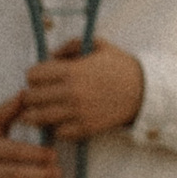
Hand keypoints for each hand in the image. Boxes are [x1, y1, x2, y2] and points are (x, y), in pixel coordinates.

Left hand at [10, 37, 143, 142]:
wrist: (146, 90)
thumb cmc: (121, 66)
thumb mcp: (98, 45)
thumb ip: (71, 45)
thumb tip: (51, 55)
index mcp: (71, 71)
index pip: (32, 75)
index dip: (34, 75)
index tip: (41, 78)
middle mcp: (71, 93)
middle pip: (31, 98)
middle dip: (32, 95)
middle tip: (40, 96)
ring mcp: (78, 112)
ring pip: (39, 118)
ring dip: (38, 114)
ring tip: (44, 110)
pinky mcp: (86, 128)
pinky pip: (58, 132)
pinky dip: (57, 128)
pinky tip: (63, 121)